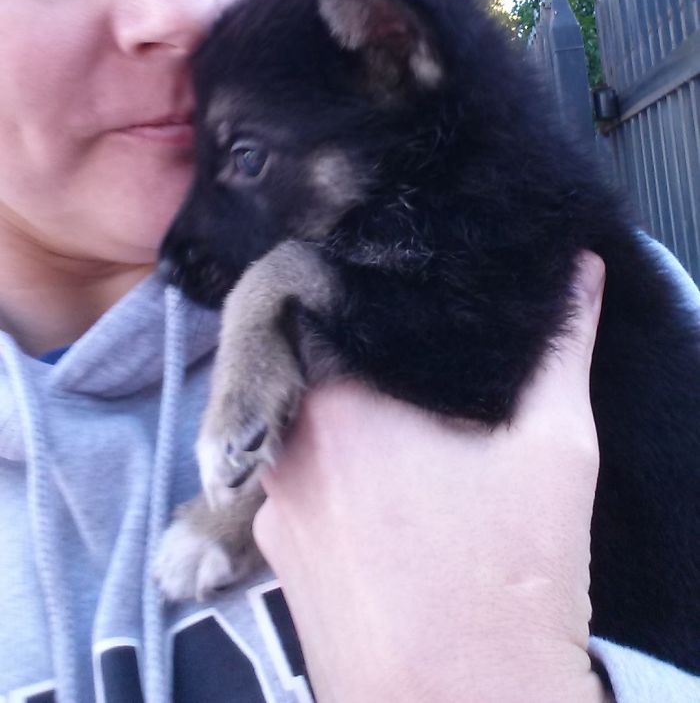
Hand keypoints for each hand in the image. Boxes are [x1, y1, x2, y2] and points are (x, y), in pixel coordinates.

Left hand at [254, 253, 608, 702]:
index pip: (325, 303)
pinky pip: (300, 488)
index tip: (400, 287)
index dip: (362, 285)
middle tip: (420, 362)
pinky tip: (392, 497)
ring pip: (304, 430)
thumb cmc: (507, 591)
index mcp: (336, 407)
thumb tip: (578, 273)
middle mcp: (285, 453)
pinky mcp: (276, 563)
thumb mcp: (554, 451)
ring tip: (413, 432)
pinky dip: (336, 479)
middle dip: (363, 356)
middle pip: (311, 366)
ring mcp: (273, 512)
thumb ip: (560, 348)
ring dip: (348, 423)